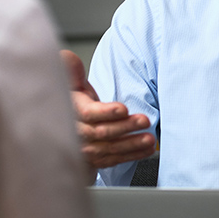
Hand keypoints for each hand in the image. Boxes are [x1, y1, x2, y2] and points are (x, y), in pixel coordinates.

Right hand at [60, 50, 154, 175]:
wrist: (68, 128)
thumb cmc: (75, 103)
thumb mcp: (72, 84)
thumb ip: (72, 70)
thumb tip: (68, 57)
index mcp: (72, 111)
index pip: (88, 114)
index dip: (106, 112)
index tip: (123, 109)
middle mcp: (77, 133)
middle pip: (102, 132)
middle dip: (125, 127)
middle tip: (145, 120)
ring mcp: (85, 149)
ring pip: (110, 148)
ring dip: (132, 144)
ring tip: (150, 139)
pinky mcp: (95, 160)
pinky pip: (114, 159)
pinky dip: (132, 155)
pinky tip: (146, 150)